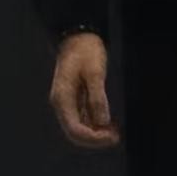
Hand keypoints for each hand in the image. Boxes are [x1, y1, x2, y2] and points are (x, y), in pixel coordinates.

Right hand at [49, 31, 119, 149]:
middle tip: (115, 138)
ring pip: (78, 127)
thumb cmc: (86, 51)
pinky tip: (107, 124)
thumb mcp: (94, 72)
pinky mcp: (73, 98)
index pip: (75, 129)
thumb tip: (102, 122)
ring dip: (94, 133)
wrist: (78, 36)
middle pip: (75, 132)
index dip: (93, 138)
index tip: (111, 137)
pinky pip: (81, 118)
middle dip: (94, 139)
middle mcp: (61, 104)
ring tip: (114, 133)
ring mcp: (66, 102)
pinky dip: (93, 124)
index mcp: (62, 98)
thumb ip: (97, 98)